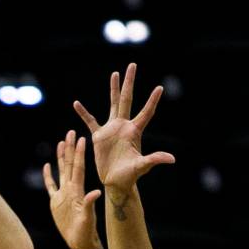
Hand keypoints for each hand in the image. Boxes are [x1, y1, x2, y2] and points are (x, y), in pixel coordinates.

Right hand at [43, 130, 102, 248]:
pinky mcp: (56, 203)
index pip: (78, 168)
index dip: (79, 153)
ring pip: (61, 171)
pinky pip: (51, 186)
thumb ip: (89, 204)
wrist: (80, 242)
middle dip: (70, 148)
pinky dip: (48, 176)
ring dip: (60, 157)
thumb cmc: (86, 232)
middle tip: (71, 132)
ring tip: (60, 143)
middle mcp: (70, 190)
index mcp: (78, 191)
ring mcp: (63, 195)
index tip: (81, 138)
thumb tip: (95, 193)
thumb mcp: (88, 218)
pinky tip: (46, 166)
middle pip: (69, 165)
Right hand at [74, 63, 174, 194]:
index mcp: (134, 131)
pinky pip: (90, 121)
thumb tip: (172, 159)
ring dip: (113, 89)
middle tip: (132, 66)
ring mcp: (111, 129)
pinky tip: (76, 103)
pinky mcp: (99, 136)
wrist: (115, 182)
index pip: (146, 112)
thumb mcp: (142, 166)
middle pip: (126, 99)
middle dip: (129, 83)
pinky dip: (83, 113)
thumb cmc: (130, 176)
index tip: (160, 88)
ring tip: (114, 74)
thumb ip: (154, 159)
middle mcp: (124, 126)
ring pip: (112, 104)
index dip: (152, 101)